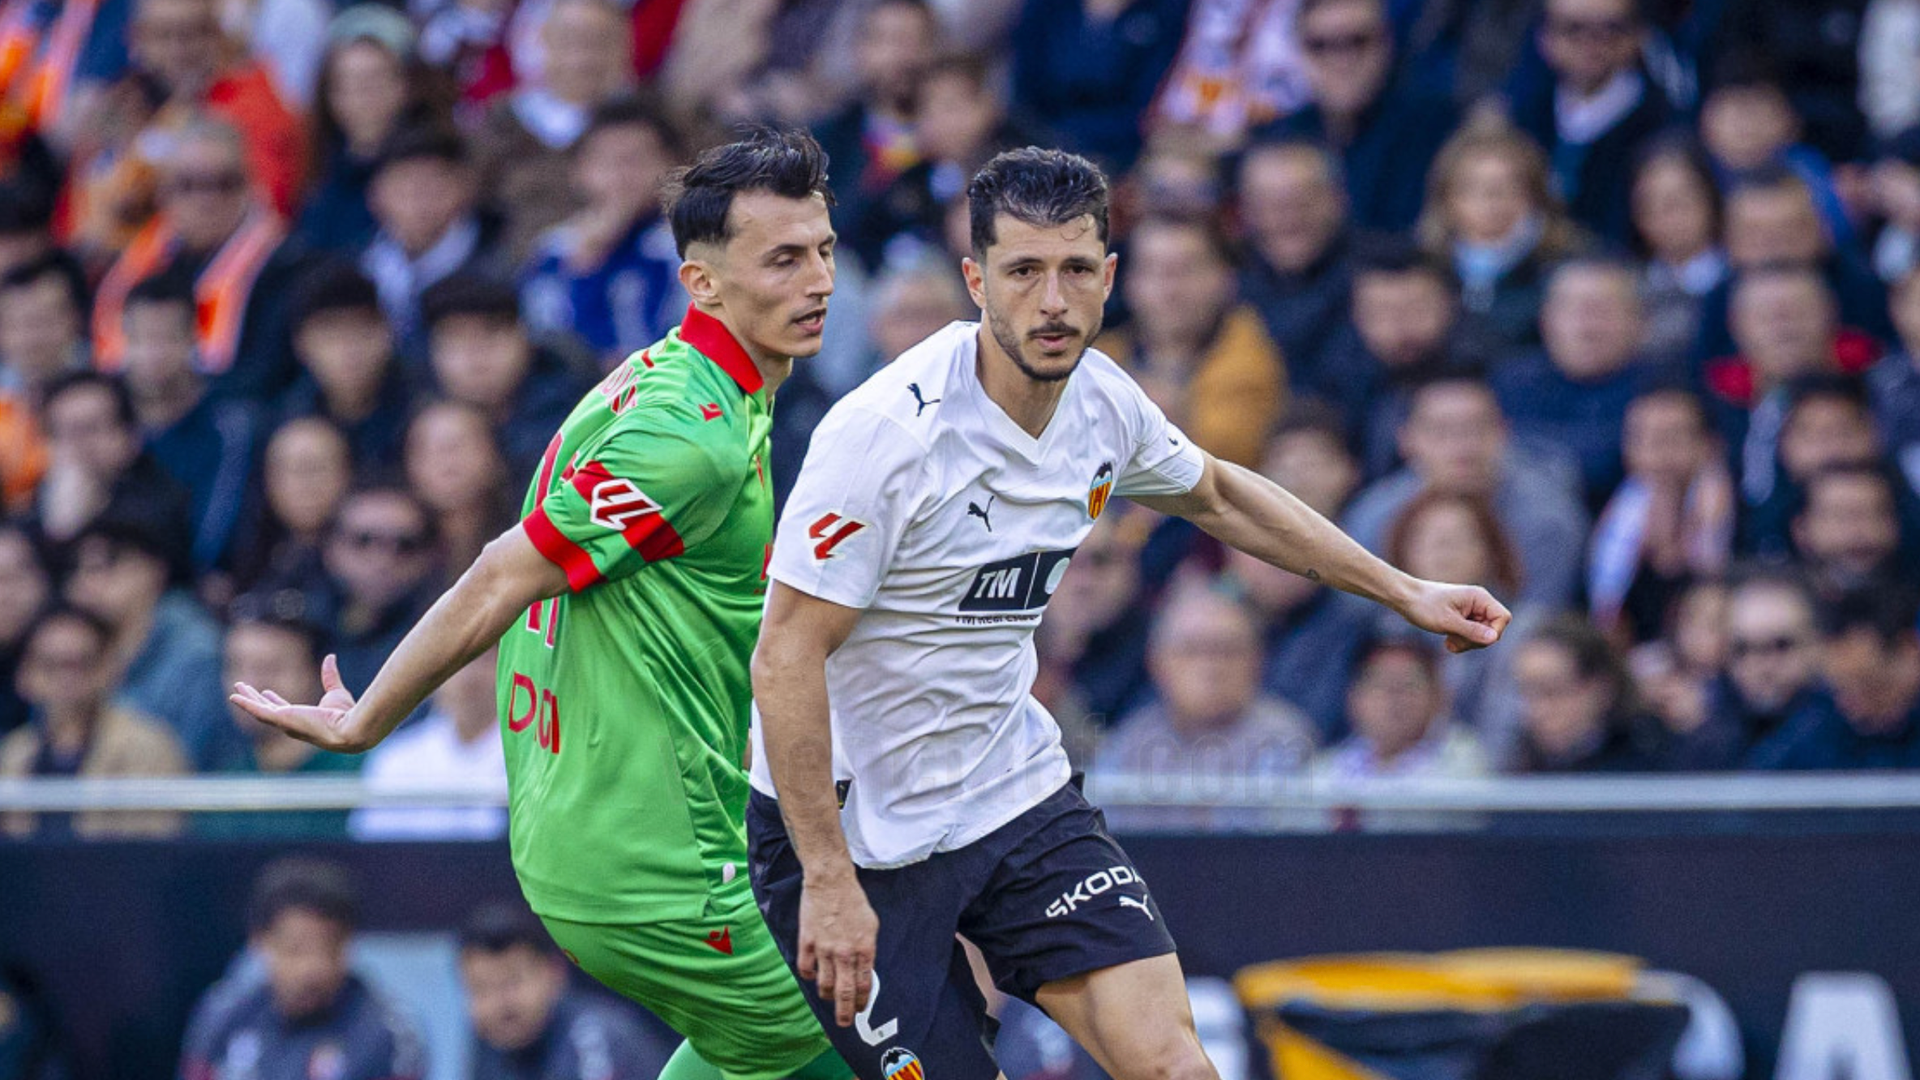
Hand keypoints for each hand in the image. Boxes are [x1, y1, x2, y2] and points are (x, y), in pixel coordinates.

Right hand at [229, 654, 373, 752]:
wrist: (349, 727)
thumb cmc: (346, 714)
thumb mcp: (336, 691)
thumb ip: (330, 676)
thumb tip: (330, 657)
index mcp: (303, 719)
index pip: (285, 709)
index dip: (274, 701)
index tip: (267, 692)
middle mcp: (291, 724)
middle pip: (267, 710)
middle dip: (255, 700)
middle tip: (243, 690)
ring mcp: (284, 723)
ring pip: (259, 711)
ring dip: (247, 700)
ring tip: (235, 691)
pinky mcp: (280, 719)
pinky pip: (257, 710)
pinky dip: (245, 704)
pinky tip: (234, 697)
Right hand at [797, 869, 877, 1025]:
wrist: (830, 882)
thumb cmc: (853, 901)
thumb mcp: (871, 926)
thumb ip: (868, 950)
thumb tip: (864, 970)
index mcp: (864, 948)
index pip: (864, 985)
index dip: (861, 1001)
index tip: (859, 1009)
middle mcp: (845, 953)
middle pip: (844, 992)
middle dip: (844, 1012)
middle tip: (843, 1022)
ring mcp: (824, 949)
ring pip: (824, 985)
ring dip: (827, 996)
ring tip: (829, 998)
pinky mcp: (807, 942)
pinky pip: (806, 969)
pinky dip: (809, 977)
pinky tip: (812, 975)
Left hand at [1400, 580, 1511, 653]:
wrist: (1405, 598)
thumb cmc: (1424, 606)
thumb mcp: (1447, 622)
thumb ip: (1471, 631)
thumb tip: (1494, 639)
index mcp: (1479, 597)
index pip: (1503, 617)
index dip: (1493, 632)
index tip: (1474, 638)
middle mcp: (1478, 603)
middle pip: (1493, 629)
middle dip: (1476, 640)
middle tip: (1455, 642)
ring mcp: (1471, 611)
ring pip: (1481, 635)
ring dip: (1467, 643)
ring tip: (1448, 643)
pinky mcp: (1463, 618)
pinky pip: (1471, 635)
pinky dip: (1462, 641)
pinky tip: (1448, 643)